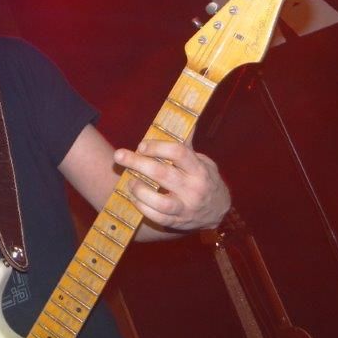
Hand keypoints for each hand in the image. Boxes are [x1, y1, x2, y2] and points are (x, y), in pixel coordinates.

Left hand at [113, 140, 229, 231]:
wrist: (218, 210)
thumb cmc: (205, 179)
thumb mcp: (202, 161)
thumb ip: (186, 143)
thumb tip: (178, 115)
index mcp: (199, 169)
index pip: (178, 153)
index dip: (157, 147)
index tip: (141, 145)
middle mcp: (194, 189)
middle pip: (162, 174)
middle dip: (137, 163)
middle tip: (119, 155)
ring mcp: (186, 208)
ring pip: (159, 200)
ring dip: (139, 189)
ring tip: (130, 180)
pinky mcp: (177, 222)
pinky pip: (157, 217)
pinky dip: (142, 207)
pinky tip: (134, 198)